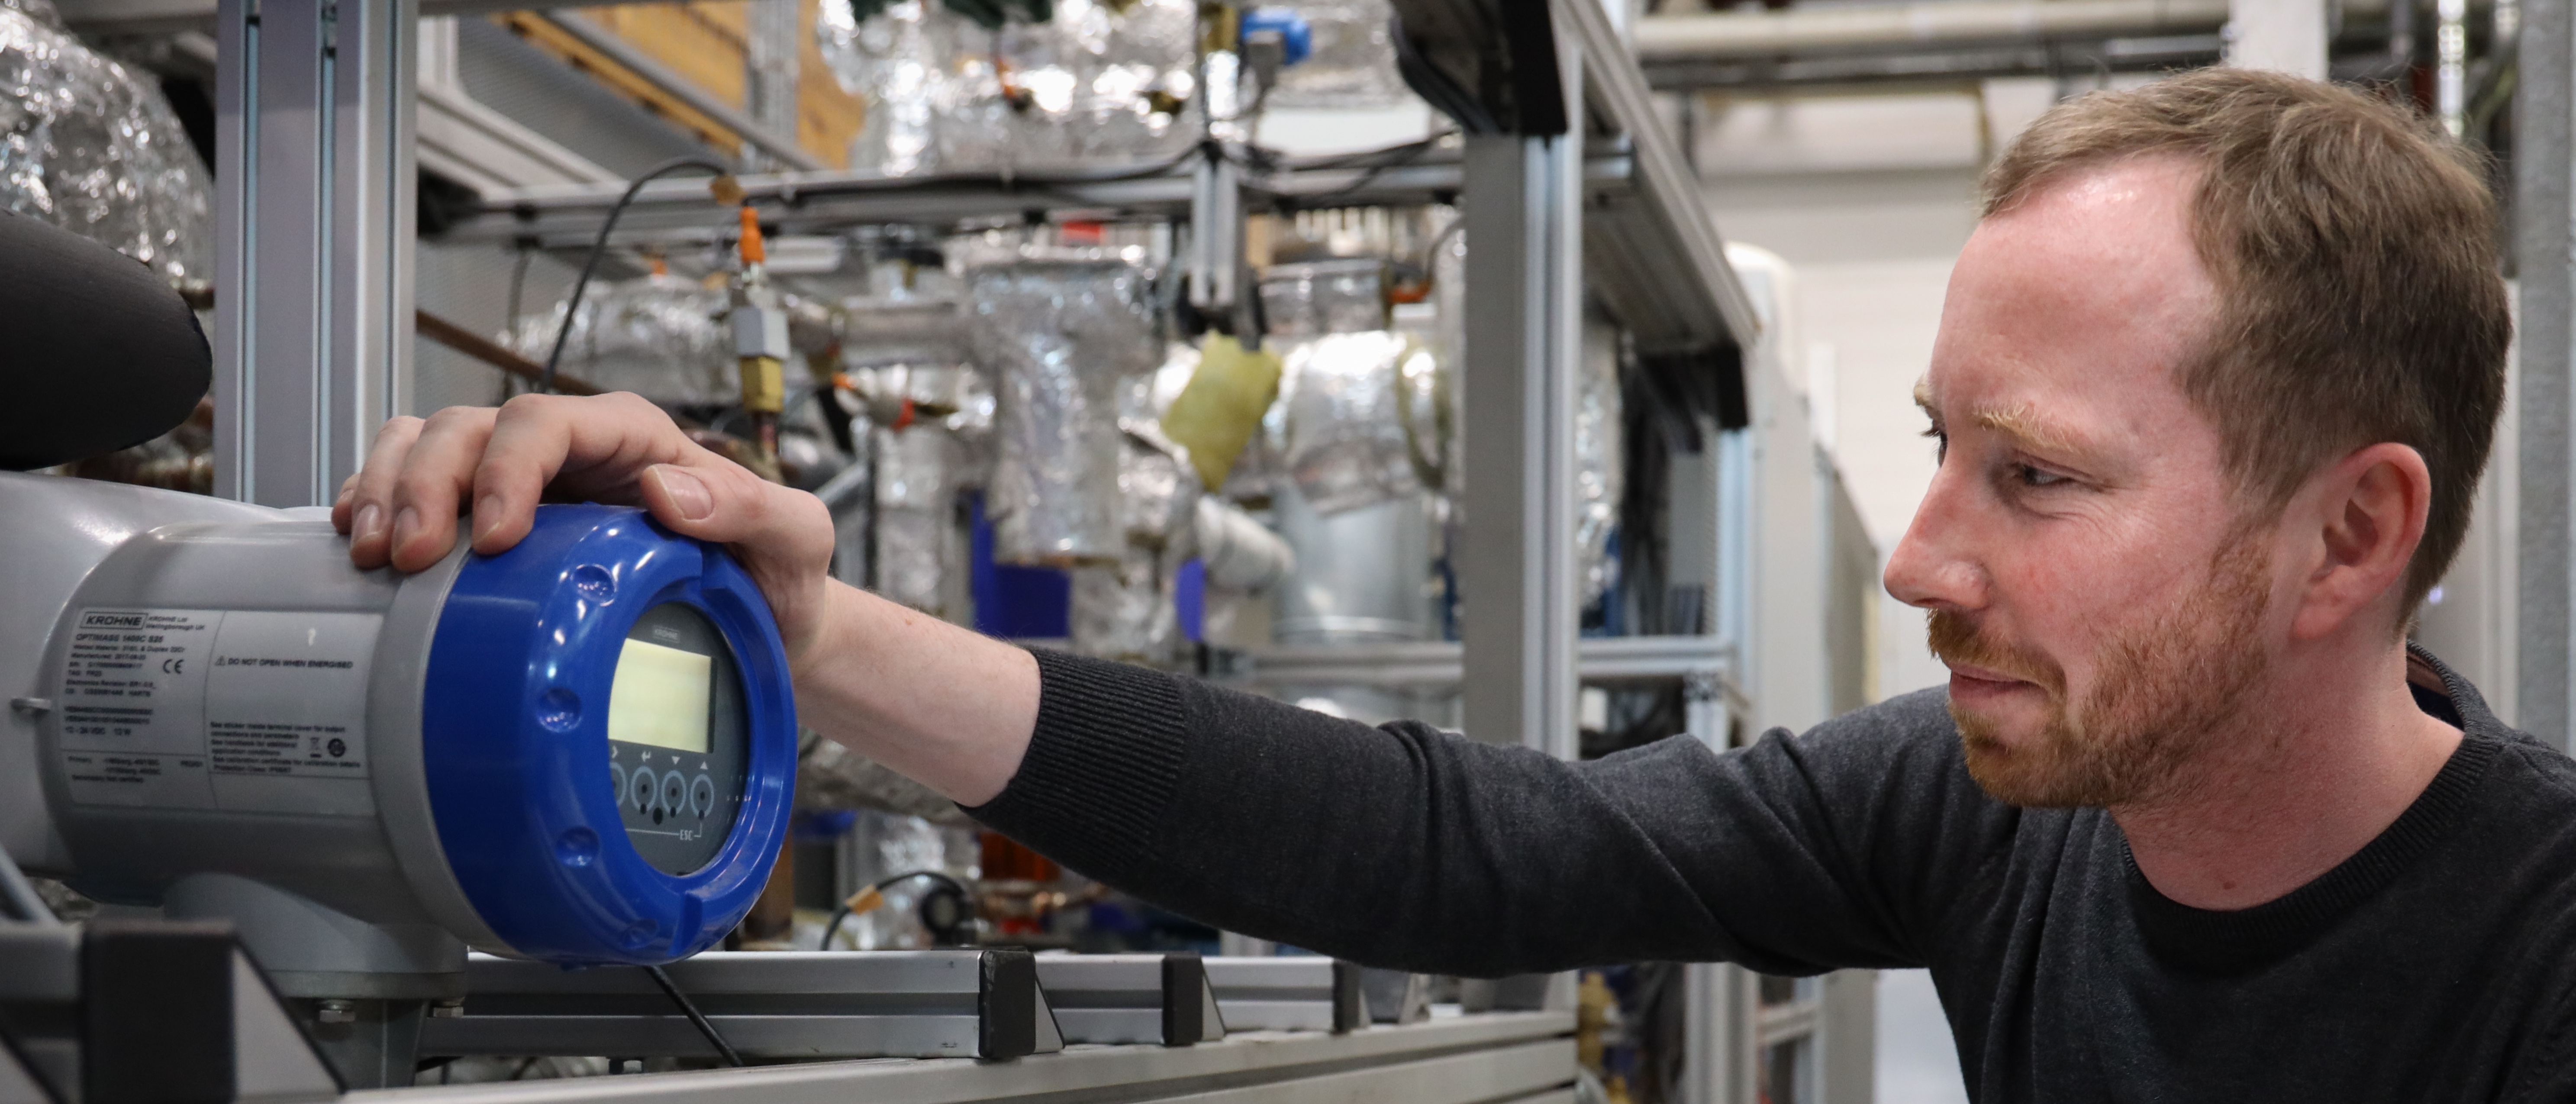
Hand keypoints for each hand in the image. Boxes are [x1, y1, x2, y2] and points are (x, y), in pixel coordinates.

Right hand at [331, 393, 837, 667]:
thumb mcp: (794, 539)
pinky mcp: (492, 526)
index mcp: (632, 438)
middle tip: (408, 557)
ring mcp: (523, 486)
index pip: (547, 422)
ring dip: (386, 491)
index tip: (491, 537)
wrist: (763, 630)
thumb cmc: (776, 578)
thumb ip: (751, 507)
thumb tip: (664, 489)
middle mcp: (570, 452)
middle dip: (427, 483)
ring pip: (427, 447)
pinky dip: (378, 510)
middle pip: (471, 429)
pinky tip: (360, 555)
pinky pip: (416, 492)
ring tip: (371, 557)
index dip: (506, 467)